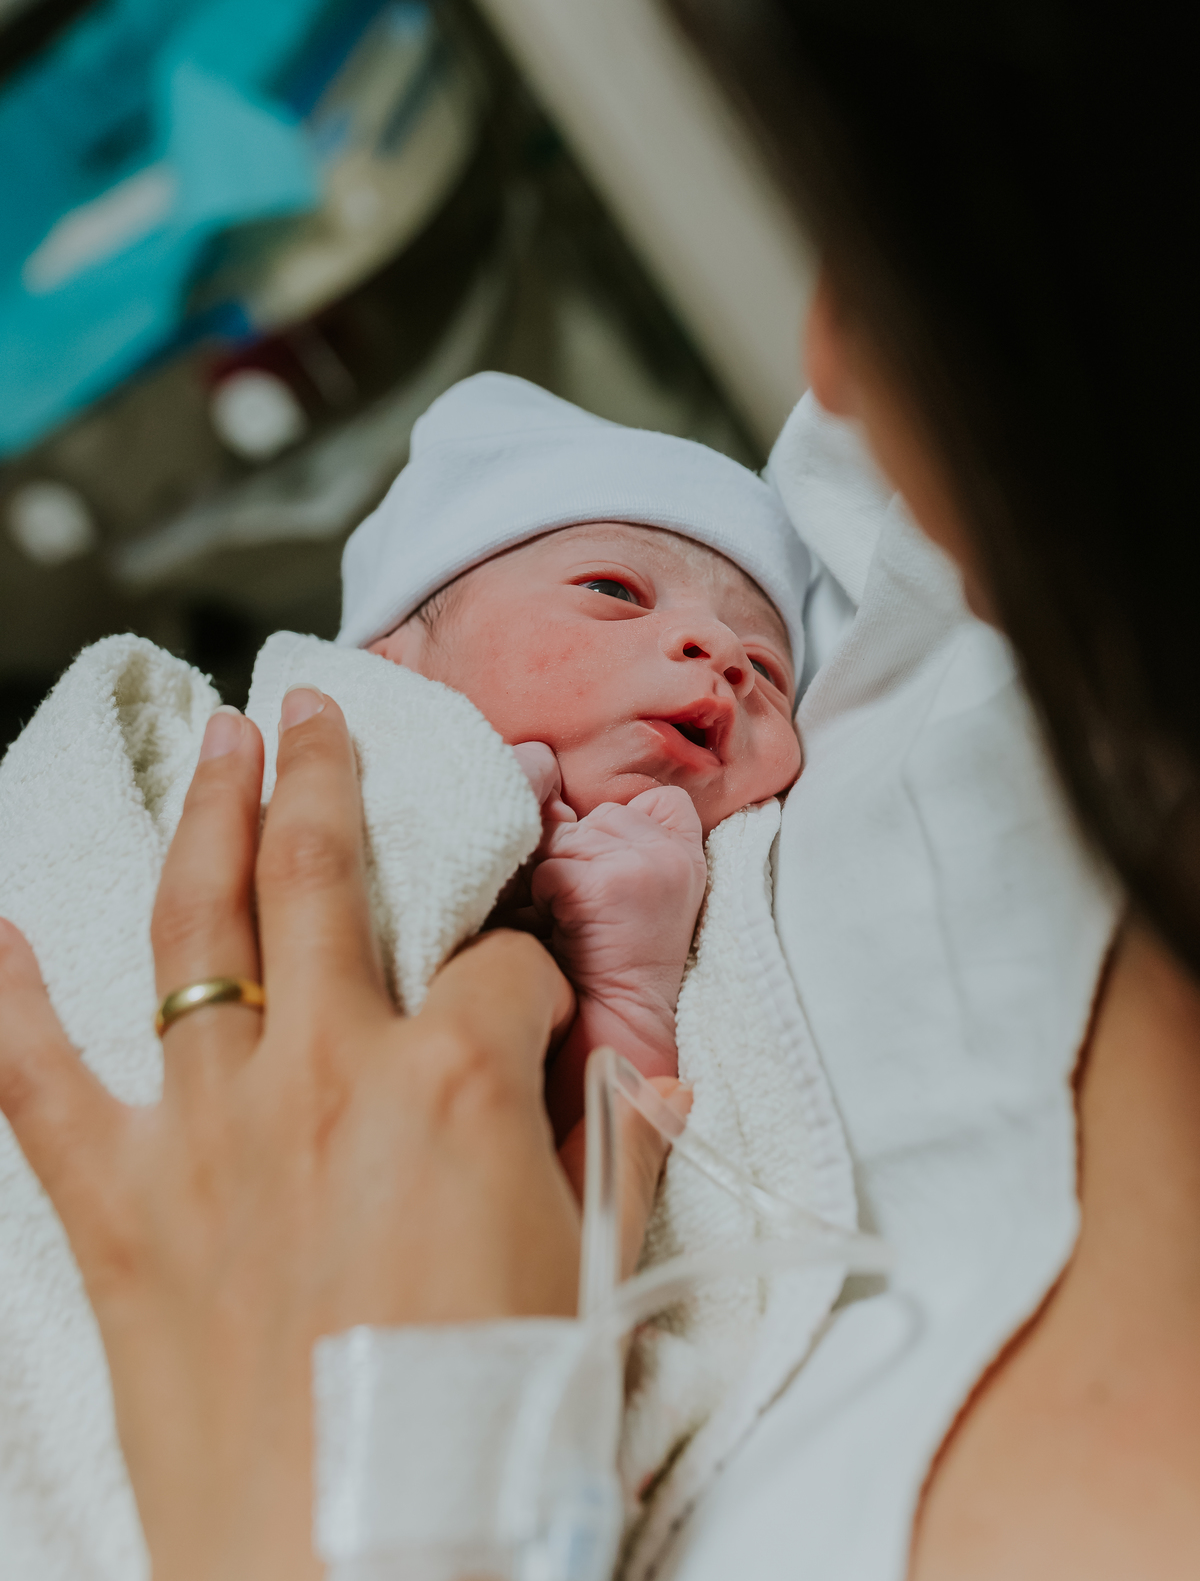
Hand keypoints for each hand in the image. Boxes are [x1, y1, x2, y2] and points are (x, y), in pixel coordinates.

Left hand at [0, 693, 675, 1580]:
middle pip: (322, 875)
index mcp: (456, 1079)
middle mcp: (328, 1071)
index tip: (534, 986)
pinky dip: (10, 1005)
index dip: (533, 965)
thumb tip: (653, 1080)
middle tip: (310, 706)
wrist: (357, 1567)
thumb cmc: (489, 1430)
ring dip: (205, 821)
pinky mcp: (122, 1209)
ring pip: (195, 931)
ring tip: (215, 746)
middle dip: (325, 776)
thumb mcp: (585, 1274)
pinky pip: (40, 1084)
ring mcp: (210, 1130)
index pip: (508, 963)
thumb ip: (614, 1153)